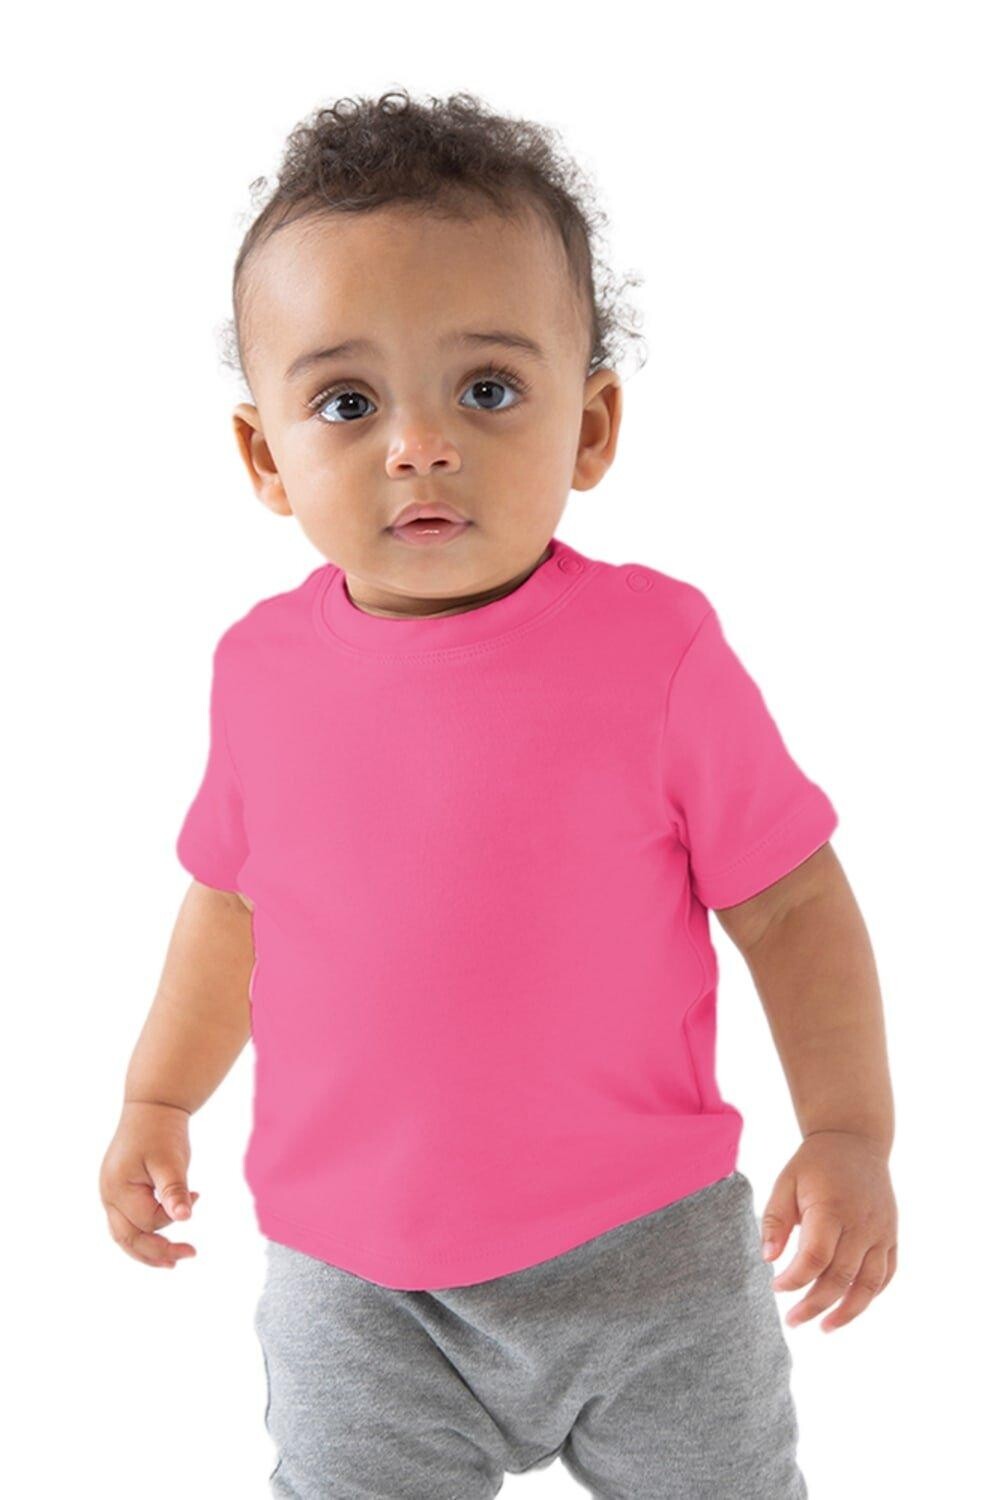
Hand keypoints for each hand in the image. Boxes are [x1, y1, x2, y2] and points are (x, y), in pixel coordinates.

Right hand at [99, 1101, 200, 1268]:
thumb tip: (185, 1218)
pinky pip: (127, 1221)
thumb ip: (174, 1189)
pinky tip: (165, 1228)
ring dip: (148, 1249)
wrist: (153, 1105)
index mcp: (117, 1188)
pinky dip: (145, 1231)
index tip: (197, 1194)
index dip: (172, 1216)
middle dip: (156, 1252)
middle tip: (186, 1257)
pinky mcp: (119, 1190)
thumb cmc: (161, 1130)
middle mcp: (108, 1194)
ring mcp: (110, 1193)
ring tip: (172, 1260)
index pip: (147, 1221)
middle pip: (127, 1238)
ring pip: (124, 1234)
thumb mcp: (171, 1159)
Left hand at [759, 1130, 897, 1331]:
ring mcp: (881, 1232)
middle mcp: (862, 1224)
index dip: (795, 1280)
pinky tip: (851, 1307)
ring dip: (848, 1311)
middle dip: (815, 1304)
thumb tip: (767, 1258)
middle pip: (841, 1277)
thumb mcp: (786, 1183)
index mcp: (832, 1209)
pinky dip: (870, 1295)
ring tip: (825, 1328)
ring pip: (869, 1284)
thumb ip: (774, 1220)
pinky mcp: (891, 1236)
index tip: (776, 1288)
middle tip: (792, 1321)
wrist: (855, 1141)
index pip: (815, 1258)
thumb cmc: (814, 1165)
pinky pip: (886, 1274)